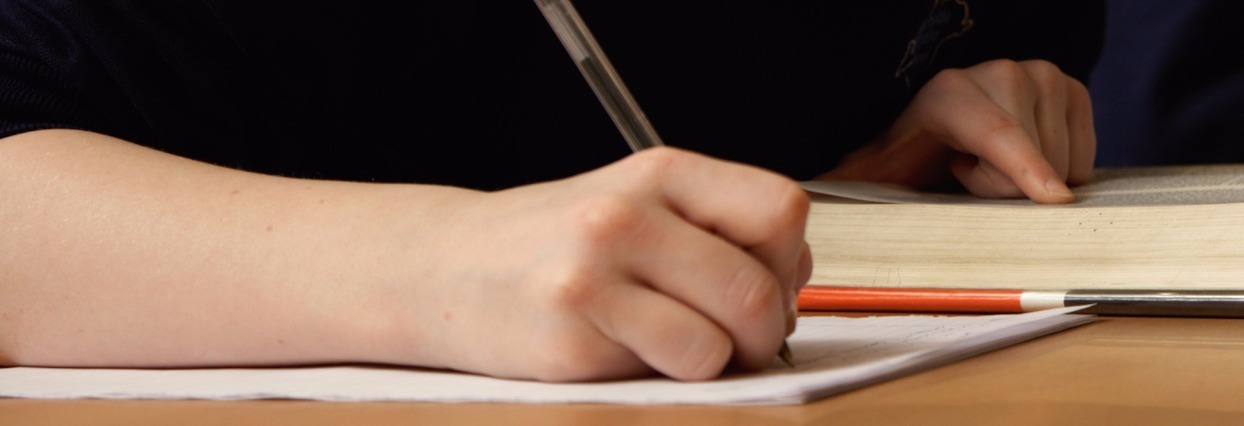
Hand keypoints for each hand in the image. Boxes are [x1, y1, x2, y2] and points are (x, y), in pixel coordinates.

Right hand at [399, 147, 810, 381]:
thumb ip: (713, 230)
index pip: (782, 209)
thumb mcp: (636, 205)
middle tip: (737, 339)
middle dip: (764, 332)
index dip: (787, 260)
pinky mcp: (571, 337)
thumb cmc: (553, 244)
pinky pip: (668, 372)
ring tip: (678, 347)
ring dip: (717, 361)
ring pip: (721, 342)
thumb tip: (792, 280)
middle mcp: (627, 214)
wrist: (441, 269)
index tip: (764, 282)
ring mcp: (594, 275)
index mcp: (659, 172)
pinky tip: (627, 353)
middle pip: (757, 288)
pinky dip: (666, 376)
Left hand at [818, 59, 1095, 203]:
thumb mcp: (869, 177)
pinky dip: (1058, 171)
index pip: (996, 134)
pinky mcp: (1070, 89)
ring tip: (987, 164)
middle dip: (1005, 190)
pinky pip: (1085, 158)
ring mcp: (1039, 75)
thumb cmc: (902, 164)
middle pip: (1035, 161)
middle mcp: (998, 73)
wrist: (932, 138)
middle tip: (962, 177)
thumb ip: (845, 187)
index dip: (1022, 170)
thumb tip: (810, 197)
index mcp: (948, 95)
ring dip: (1029, 182)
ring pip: (1065, 163)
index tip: (1051, 201)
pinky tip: (1017, 158)